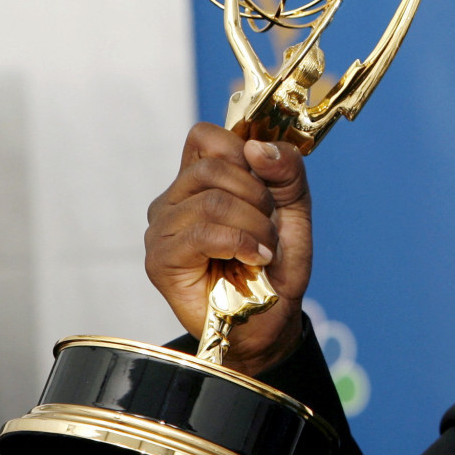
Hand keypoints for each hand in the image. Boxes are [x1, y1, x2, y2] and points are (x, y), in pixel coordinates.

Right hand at [145, 123, 311, 375]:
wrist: (272, 318)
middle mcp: (174, 199)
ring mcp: (162, 229)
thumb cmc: (276, 263)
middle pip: (214, 167)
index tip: (266, 184)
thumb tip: (258, 147)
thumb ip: (287, 171)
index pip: (205, 136)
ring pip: (212, 200)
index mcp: (200, 180)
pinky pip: (202, 233)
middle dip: (258, 196)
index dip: (242, 151)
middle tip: (270, 227)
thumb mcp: (294, 208)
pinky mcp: (160, 260)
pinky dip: (241, 243)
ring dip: (255, 225)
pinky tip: (254, 258)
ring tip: (264, 249)